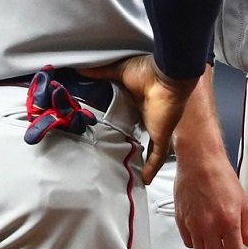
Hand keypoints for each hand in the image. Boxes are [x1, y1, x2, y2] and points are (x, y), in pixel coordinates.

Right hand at [81, 54, 194, 183]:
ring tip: (128, 171)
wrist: (167, 75)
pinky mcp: (162, 135)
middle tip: (113, 155)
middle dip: (130, 144)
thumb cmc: (148, 71)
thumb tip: (80, 69)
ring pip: (150, 149)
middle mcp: (149, 116)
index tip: (108, 131)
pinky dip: (151, 167)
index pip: (130, 117)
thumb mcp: (119, 72)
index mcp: (140, 102)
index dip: (122, 124)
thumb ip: (101, 73)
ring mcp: (157, 128)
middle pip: (139, 134)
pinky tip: (145, 180)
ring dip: (142, 160)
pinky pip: (158, 156)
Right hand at [174, 148, 247, 248]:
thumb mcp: (243, 203)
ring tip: (218, 241)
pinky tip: (204, 233)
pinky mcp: (181, 221)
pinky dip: (197, 243)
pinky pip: (189, 243)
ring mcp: (193, 224)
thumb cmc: (222, 177)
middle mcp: (209, 226)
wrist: (200, 162)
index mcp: (228, 221)